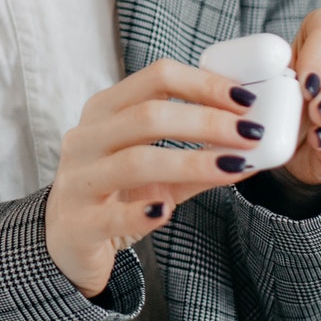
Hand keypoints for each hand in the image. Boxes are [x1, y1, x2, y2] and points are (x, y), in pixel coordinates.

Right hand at [45, 59, 262, 295]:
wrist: (67, 242)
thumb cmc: (116, 195)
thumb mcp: (158, 172)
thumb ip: (199, 159)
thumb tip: (253, 149)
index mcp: (105, 111)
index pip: (156, 78)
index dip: (203, 84)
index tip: (245, 100)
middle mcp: (86, 138)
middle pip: (147, 116)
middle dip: (206, 121)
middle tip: (249, 133)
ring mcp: (77, 180)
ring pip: (134, 161)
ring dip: (190, 161)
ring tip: (231, 167)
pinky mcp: (77, 224)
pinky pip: (111, 215)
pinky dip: (141, 212)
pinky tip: (166, 211)